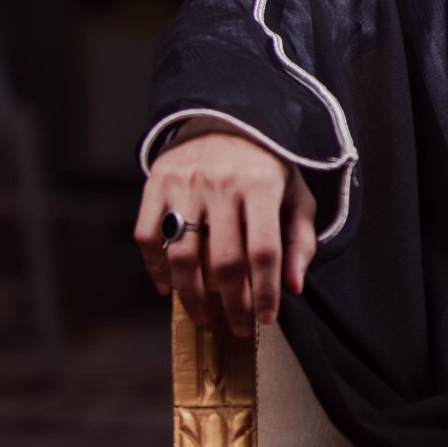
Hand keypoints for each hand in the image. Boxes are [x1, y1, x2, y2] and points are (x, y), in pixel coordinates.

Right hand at [133, 121, 319, 337]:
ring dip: (191, 296)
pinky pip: (147, 236)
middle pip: (224, 260)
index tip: (266, 318)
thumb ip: (300, 240)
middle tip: (236, 327)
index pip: (264, 251)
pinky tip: (168, 288)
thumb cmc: (265, 167)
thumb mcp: (295, 194)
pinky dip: (155, 269)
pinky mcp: (156, 182)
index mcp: (261, 184)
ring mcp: (184, 182)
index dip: (265, 291)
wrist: (223, 119)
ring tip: (205, 316)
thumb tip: (293, 287)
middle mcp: (220, 182)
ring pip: (182, 254)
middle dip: (232, 304)